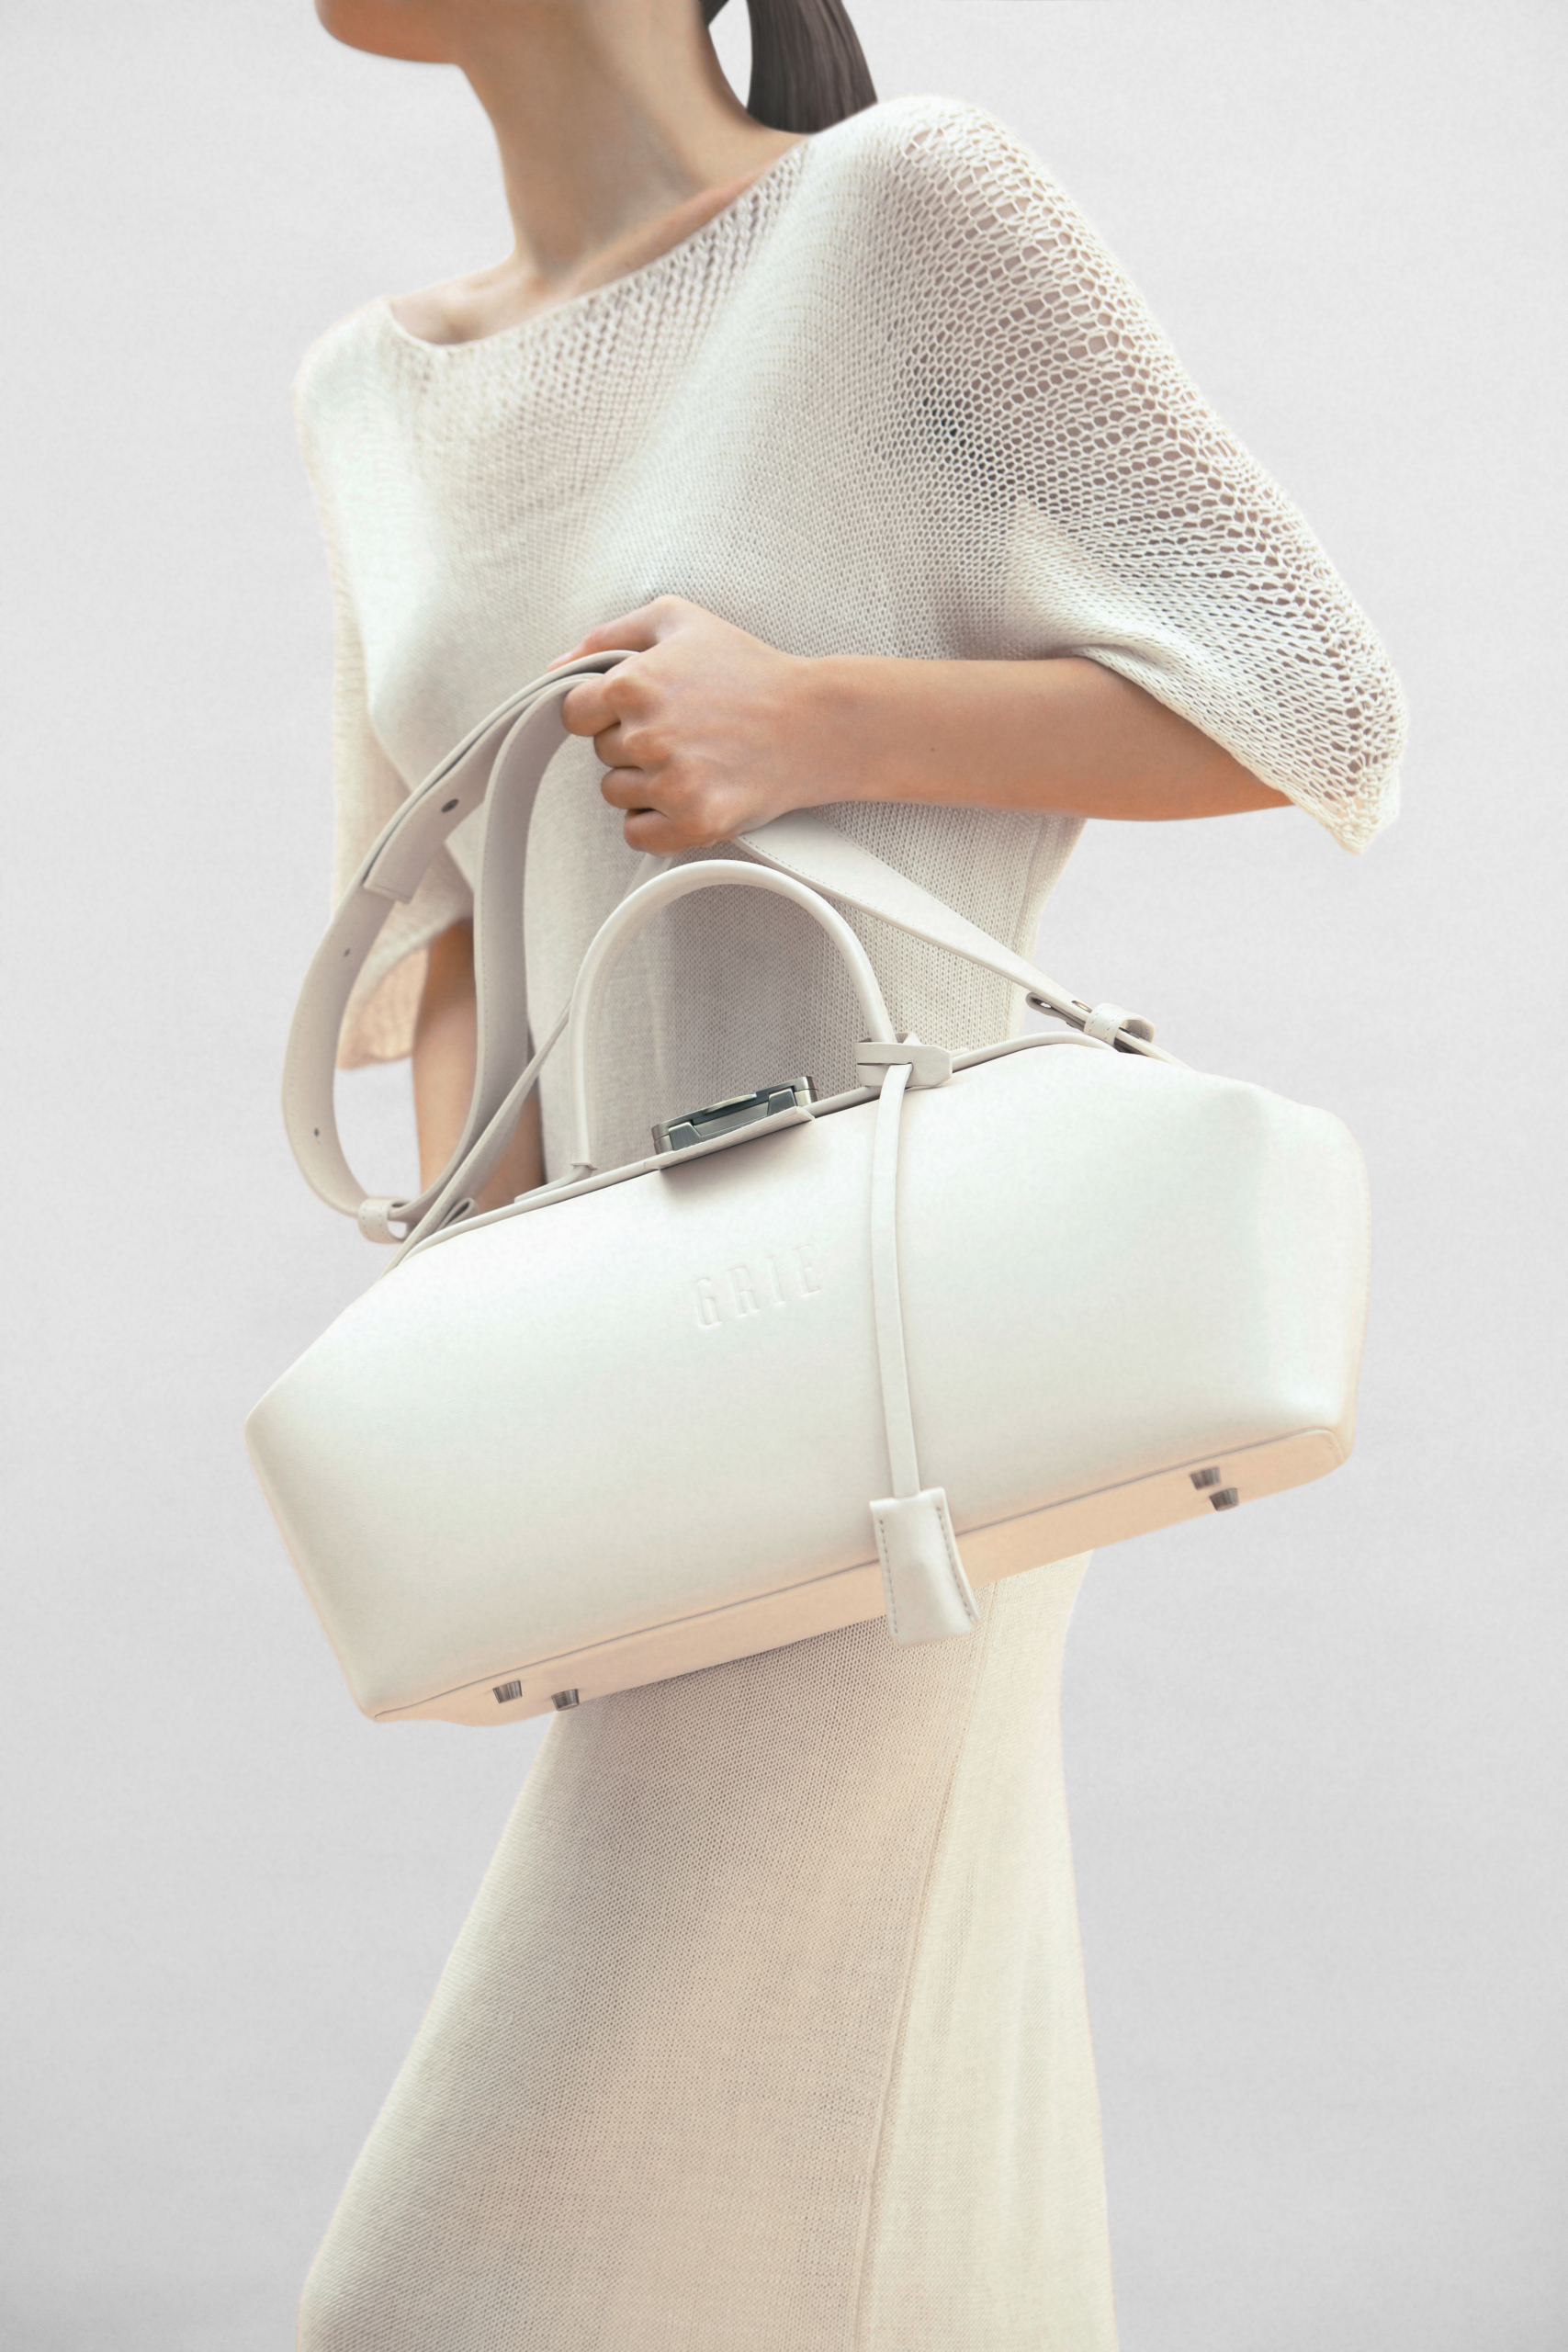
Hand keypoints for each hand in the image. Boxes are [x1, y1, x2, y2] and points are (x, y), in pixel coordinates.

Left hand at [555, 598, 825, 852]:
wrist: (815, 722)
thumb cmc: (750, 669)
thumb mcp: (677, 620)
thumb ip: (607, 635)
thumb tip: (556, 666)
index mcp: (633, 684)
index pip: (574, 713)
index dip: (603, 710)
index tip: (639, 710)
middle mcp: (646, 736)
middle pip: (600, 755)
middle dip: (633, 743)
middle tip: (683, 729)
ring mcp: (670, 784)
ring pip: (617, 795)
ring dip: (645, 783)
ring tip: (693, 758)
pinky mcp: (694, 823)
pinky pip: (639, 834)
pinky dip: (657, 822)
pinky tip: (689, 793)